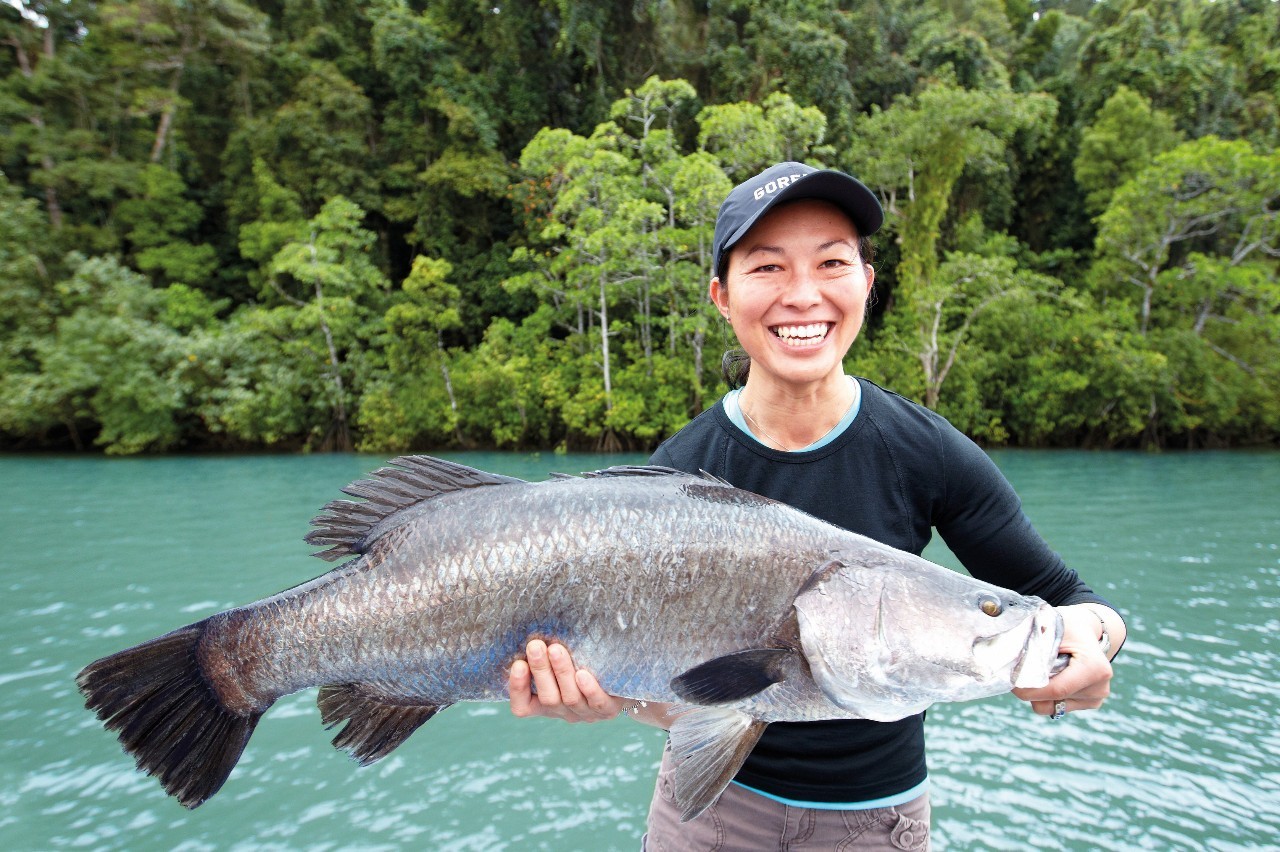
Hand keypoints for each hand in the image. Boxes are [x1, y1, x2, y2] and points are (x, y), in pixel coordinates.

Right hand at [508, 639, 624, 722]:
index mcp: (545, 703)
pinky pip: (597, 703)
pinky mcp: (608, 709)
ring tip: (556, 650)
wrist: (620, 682)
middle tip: (535, 646)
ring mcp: (585, 712)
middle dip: (541, 671)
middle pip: (548, 698)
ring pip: (570, 698)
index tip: (517, 663)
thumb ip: (546, 650)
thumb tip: (531, 619)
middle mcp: (563, 711)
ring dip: (561, 673)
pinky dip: (589, 689)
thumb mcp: (561, 659)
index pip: (523, 706)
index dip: (517, 688)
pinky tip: (583, 674)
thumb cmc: (581, 663)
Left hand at [1012, 604, 1116, 717]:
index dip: (1029, 690)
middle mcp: (1099, 686)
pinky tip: (1053, 676)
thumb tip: (1008, 659)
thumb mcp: (1050, 626)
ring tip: (1043, 668)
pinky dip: (1047, 694)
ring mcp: (1096, 697)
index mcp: (1094, 667)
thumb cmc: (1066, 625)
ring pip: (1051, 706)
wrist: (1085, 630)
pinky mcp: (1090, 703)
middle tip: (1020, 670)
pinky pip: (1057, 706)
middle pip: (1052, 700)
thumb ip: (1033, 645)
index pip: (1056, 690)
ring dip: (1039, 692)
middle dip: (1030, 689)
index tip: (1011, 682)